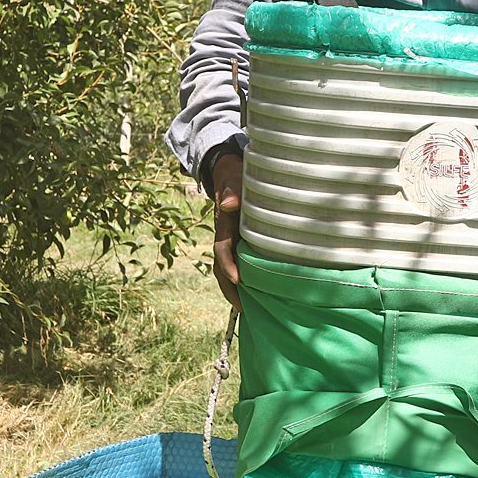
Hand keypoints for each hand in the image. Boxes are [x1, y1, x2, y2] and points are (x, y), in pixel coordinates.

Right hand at [210, 149, 244, 309]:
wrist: (229, 171)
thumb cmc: (235, 175)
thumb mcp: (234, 178)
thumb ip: (232, 189)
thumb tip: (230, 203)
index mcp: (223, 224)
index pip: (222, 249)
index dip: (228, 265)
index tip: (238, 280)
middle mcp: (224, 235)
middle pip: (221, 266)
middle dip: (229, 288)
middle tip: (243, 307)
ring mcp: (230, 240)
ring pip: (227, 267)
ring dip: (234, 287)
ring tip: (248, 306)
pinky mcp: (238, 241)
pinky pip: (237, 262)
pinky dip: (243, 277)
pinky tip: (256, 290)